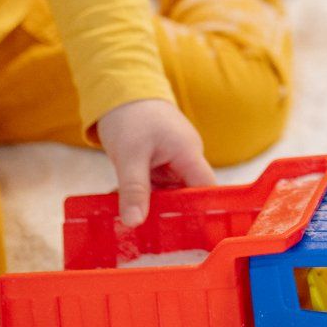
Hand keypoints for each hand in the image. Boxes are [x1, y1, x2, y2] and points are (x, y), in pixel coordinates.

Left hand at [95, 97, 215, 226]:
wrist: (120, 86)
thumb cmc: (129, 116)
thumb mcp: (128, 156)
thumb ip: (134, 190)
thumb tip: (134, 224)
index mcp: (189, 153)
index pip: (207, 190)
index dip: (205, 213)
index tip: (195, 238)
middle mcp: (187, 157)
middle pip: (189, 195)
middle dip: (172, 215)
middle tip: (155, 240)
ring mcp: (174, 158)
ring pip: (170, 191)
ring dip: (153, 204)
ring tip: (133, 224)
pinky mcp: (160, 159)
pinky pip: (157, 184)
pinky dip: (144, 193)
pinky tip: (125, 204)